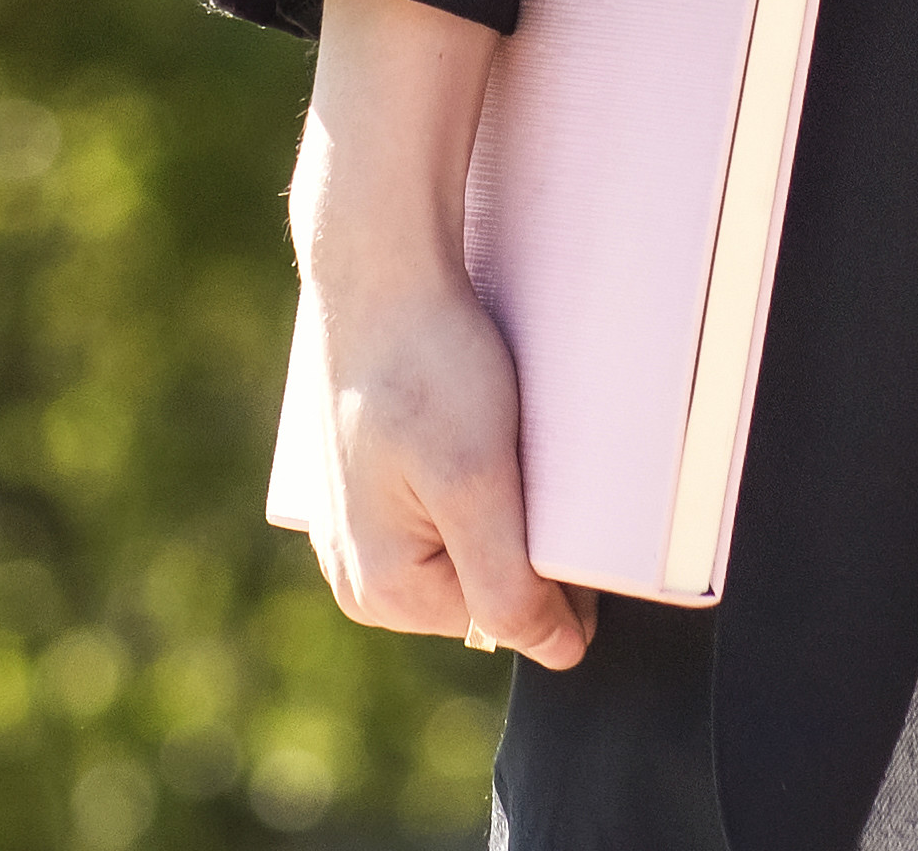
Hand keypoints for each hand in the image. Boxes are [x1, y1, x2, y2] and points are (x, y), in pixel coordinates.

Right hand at [294, 216, 588, 669]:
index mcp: (380, 592)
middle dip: (520, 528)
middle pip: (489, 583)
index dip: (555, 565)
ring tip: (490, 426)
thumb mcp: (476, 482)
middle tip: (515, 449)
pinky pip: (447, 502)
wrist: (377, 264)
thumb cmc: (423, 361)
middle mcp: (357, 574)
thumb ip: (510, 586)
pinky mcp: (368, 481)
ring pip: (473, 539)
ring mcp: (358, 527)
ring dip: (501, 496)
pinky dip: (475, 470)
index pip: (512, 617)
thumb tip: (559, 654)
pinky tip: (469, 418)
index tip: (552, 489)